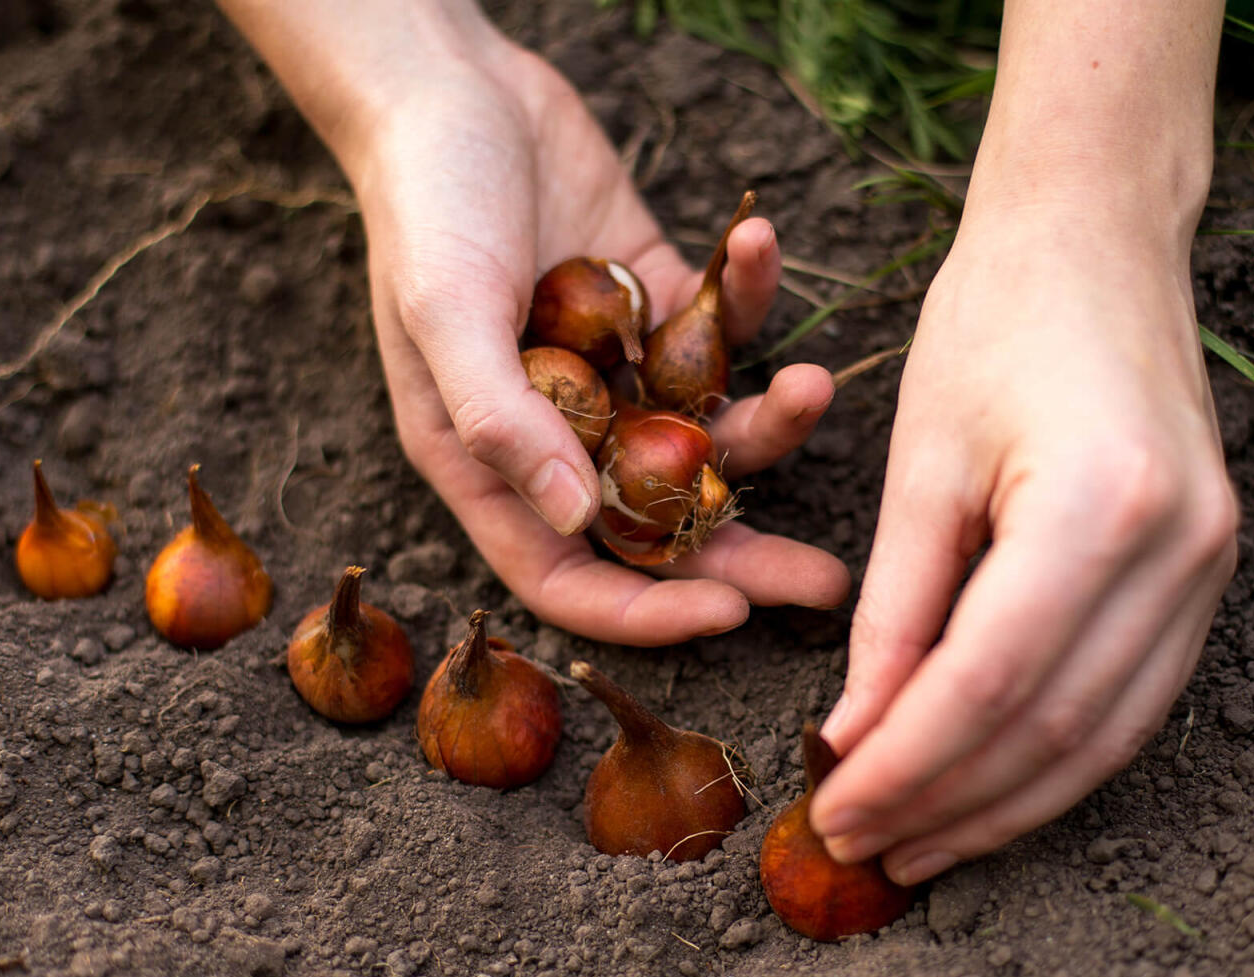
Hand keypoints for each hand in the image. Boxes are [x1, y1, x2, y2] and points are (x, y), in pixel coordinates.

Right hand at [350, 36, 847, 644]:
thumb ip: (500, 419)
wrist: (453, 85)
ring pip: (705, 431)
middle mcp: (558, 428)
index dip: (644, 609)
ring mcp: (614, 368)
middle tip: (827, 583)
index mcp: (491, 458)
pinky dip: (745, 294)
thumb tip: (570, 518)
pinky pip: (717, 327)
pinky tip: (755, 240)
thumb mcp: (444, 310)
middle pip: (656, 522)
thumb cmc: (426, 201)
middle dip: (742, 555)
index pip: (567, 571)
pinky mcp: (655, 302)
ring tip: (814, 386)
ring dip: (769, 420)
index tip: (730, 614)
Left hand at [809, 204, 1237, 883]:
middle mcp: (1179, 550)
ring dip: (1005, 805)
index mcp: (1099, 506)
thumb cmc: (989, 324)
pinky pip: (1133, 703)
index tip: (834, 812)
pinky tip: (989, 790)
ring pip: (1102, 737)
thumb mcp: (920, 465)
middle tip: (862, 848)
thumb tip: (856, 737)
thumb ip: (894, 612)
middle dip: (947, 804)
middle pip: (1050, 729)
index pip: (985, 685)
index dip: (904, 766)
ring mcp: (1210, 568)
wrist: (1094, 243)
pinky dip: (1055, 759)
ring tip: (918, 846)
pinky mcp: (1207, 575)